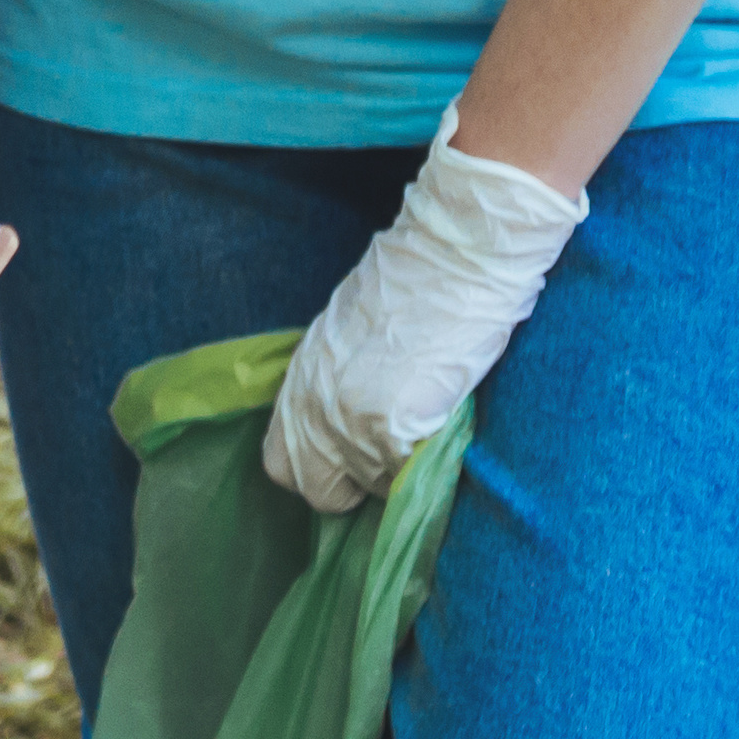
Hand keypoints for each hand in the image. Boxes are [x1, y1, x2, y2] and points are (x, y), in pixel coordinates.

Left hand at [261, 126, 579, 512]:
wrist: (457, 248)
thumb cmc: (417, 276)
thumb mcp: (351, 329)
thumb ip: (337, 379)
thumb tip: (350, 421)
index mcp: (301, 377)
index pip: (281, 463)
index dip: (320, 467)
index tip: (352, 456)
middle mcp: (312, 406)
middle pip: (318, 490)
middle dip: (354, 484)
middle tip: (391, 454)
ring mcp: (348, 422)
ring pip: (373, 487)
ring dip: (399, 469)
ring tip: (427, 423)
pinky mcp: (391, 430)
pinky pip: (408, 477)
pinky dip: (427, 463)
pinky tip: (445, 422)